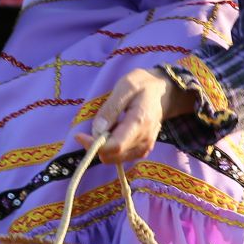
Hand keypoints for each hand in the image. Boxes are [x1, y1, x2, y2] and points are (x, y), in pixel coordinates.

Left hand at [74, 67, 193, 163]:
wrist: (164, 91)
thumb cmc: (143, 85)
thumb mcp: (125, 87)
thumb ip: (111, 109)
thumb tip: (97, 131)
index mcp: (140, 123)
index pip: (115, 146)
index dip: (94, 145)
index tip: (80, 135)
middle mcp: (144, 140)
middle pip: (112, 156)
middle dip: (96, 145)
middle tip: (95, 125)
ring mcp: (145, 147)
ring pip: (115, 159)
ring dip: (104, 147)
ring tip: (107, 125)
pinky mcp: (143, 150)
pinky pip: (121, 157)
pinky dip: (112, 148)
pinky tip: (114, 132)